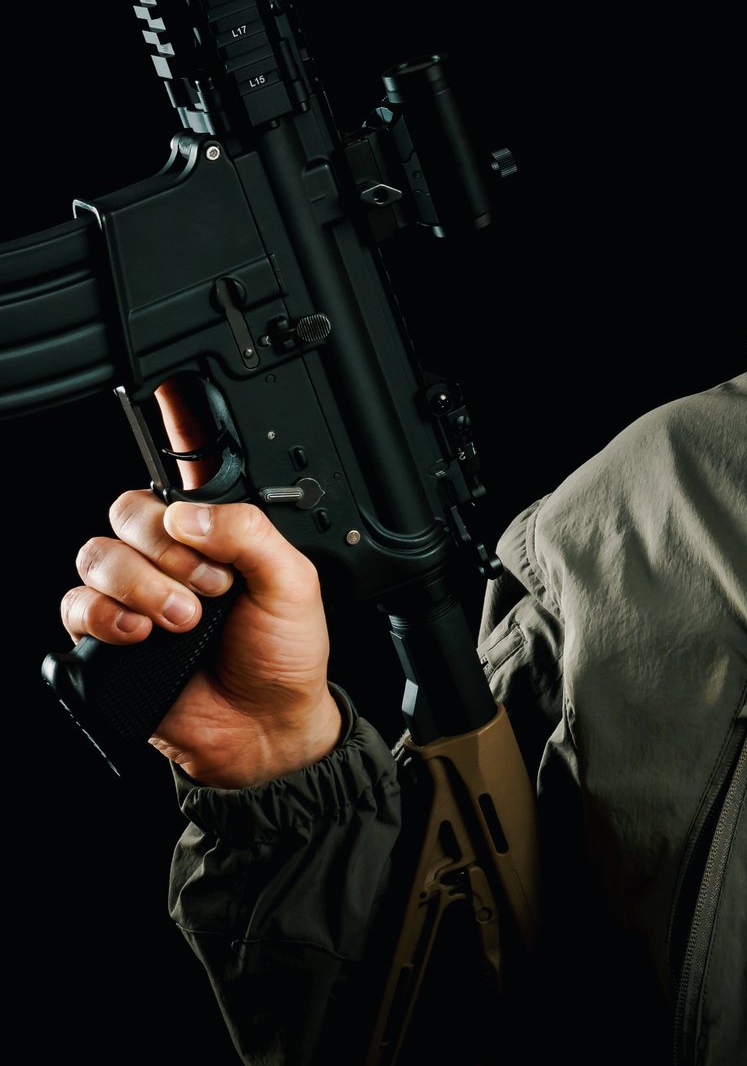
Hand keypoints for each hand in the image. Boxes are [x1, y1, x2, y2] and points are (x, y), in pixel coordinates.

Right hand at [59, 383, 336, 787]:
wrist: (266, 727)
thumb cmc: (285, 654)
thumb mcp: (294, 583)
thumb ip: (249, 534)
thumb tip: (188, 514)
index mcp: (217, 534)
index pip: (184, 471)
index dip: (171, 429)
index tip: (166, 396)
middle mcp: (170, 556)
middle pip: (127, 511)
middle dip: (164, 547)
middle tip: (209, 586)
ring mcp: (136, 595)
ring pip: (96, 556)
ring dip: (141, 585)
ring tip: (184, 620)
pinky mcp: (108, 637)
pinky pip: (75, 606)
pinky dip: (106, 616)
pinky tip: (143, 633)